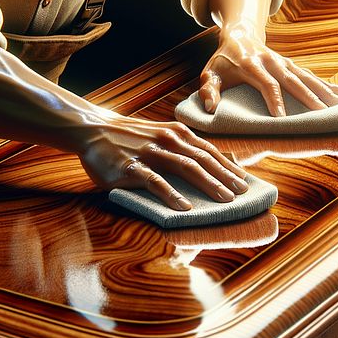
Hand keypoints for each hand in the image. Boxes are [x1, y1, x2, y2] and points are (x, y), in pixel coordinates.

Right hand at [78, 111, 247, 209]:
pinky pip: (155, 182)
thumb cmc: (131, 137)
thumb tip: (210, 170)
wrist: (92, 129)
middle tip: (243, 194)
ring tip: (225, 201)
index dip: (229, 166)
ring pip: (186, 168)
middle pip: (204, 159)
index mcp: (178, 133)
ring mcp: (150, 153)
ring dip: (208, 184)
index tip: (245, 182)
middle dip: (226, 177)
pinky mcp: (131, 167)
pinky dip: (172, 195)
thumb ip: (182, 148)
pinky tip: (185, 208)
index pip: (210, 151)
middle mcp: (168, 140)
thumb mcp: (160, 134)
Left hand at [199, 28, 337, 116]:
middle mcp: (271, 62)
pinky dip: (326, 85)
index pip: (267, 83)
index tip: (282, 119)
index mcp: (251, 65)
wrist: (239, 35)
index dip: (275, 100)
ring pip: (306, 77)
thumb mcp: (210, 73)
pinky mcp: (291, 64)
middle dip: (308, 98)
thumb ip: (208, 90)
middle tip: (322, 115)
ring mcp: (284, 62)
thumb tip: (210, 108)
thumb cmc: (223, 61)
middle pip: (293, 80)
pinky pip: (311, 76)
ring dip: (323, 91)